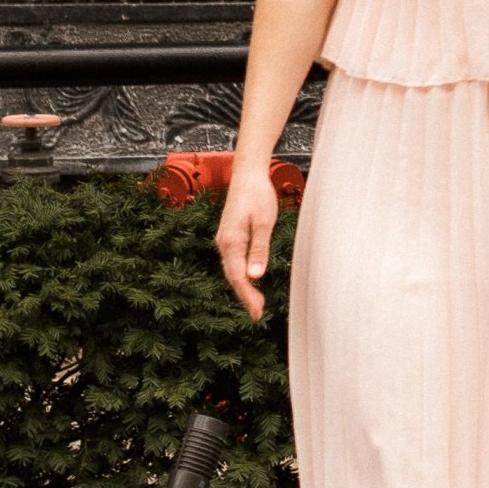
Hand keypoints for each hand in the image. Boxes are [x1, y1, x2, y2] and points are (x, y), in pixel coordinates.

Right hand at [215, 165, 282, 321]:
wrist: (247, 174)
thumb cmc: (258, 195)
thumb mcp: (264, 222)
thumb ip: (259, 249)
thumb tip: (255, 276)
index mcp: (231, 241)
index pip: (238, 277)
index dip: (247, 296)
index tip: (257, 312)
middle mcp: (223, 243)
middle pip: (232, 276)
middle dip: (245, 296)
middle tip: (258, 313)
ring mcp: (224, 240)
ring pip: (231, 269)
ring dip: (242, 287)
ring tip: (256, 303)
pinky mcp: (229, 236)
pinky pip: (233, 261)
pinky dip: (240, 274)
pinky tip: (249, 281)